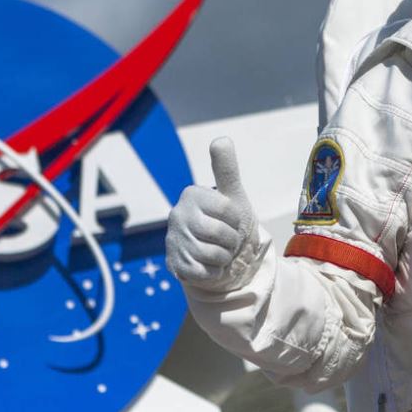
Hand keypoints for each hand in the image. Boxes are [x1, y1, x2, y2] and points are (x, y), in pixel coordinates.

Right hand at [166, 137, 256, 289]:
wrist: (220, 255)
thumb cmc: (228, 222)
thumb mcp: (233, 195)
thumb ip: (226, 169)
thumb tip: (221, 139)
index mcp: (192, 195)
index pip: (228, 210)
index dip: (237, 219)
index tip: (232, 220)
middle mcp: (177, 215)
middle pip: (220, 234)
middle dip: (232, 241)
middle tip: (227, 239)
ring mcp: (173, 241)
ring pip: (213, 255)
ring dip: (225, 257)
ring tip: (220, 252)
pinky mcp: (174, 265)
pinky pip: (205, 272)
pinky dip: (215, 272)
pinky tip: (210, 264)